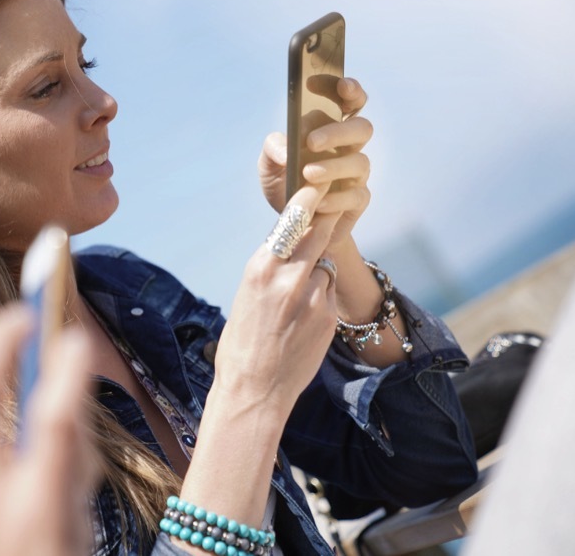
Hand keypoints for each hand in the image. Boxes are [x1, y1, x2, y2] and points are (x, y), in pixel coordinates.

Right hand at [214, 186, 340, 414]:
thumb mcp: (247, 295)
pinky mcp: (328, 316)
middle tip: (333, 204)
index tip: (317, 184)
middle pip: (319, 231)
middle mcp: (288, 277)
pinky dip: (321, 297)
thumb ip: (270, 269)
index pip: (292, 221)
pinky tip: (304, 319)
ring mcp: (313, 297)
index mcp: (260, 267)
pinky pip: (329, 293)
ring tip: (298, 295)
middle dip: (325, 219)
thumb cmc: (241, 343)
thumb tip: (289, 249)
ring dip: (318, 270)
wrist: (254, 390)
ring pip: (325, 265)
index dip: (308, 201)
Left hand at [258, 77, 372, 246]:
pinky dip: (335, 197)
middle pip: (362, 127)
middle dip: (338, 131)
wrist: (292, 227)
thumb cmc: (283, 186)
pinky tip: (318, 202)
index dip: (347, 89)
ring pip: (360, 161)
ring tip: (307, 174)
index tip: (333, 84)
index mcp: (330, 129)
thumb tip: (288, 151)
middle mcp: (348, 148)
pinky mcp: (358, 200)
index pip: (350, 101)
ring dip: (333, 166)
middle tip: (311, 142)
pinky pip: (356, 195)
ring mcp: (356, 174)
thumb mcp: (267, 166)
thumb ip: (272, 148)